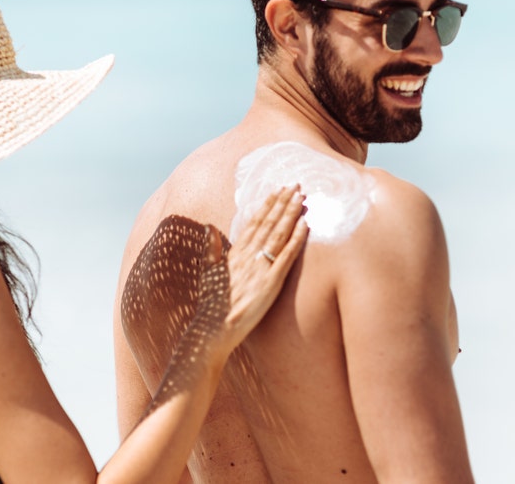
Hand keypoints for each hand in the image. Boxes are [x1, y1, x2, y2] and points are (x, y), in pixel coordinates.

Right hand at [203, 186, 307, 350]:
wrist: (213, 329)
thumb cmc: (212, 305)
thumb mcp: (208, 272)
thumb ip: (210, 248)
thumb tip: (209, 226)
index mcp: (235, 253)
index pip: (254, 222)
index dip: (267, 205)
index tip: (277, 190)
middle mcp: (248, 256)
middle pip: (269, 223)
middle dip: (283, 202)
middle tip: (296, 185)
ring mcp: (260, 268)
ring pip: (278, 234)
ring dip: (291, 213)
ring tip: (302, 197)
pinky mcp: (271, 282)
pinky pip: (286, 256)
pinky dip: (296, 238)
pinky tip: (305, 224)